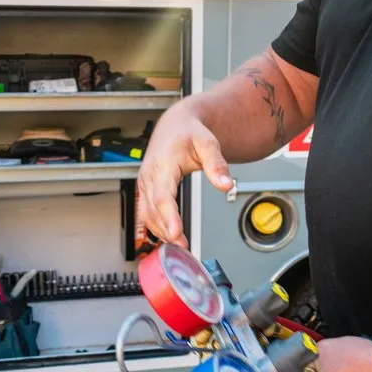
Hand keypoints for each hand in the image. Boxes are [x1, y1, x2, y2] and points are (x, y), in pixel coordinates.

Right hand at [138, 107, 232, 246]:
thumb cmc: (189, 133)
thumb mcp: (208, 143)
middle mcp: (149, 176)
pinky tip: (170, 236)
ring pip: (147, 214)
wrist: (174, 126)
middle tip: (184, 246)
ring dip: (161, 231)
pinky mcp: (146, 190)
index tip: (177, 233)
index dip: (169, 217)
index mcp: (163, 164)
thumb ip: (217, 165)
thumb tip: (226, 185)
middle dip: (167, 230)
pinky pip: (147, 212)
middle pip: (153, 210)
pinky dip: (157, 226)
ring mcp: (145, 184)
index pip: (163, 196)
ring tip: (180, 245)